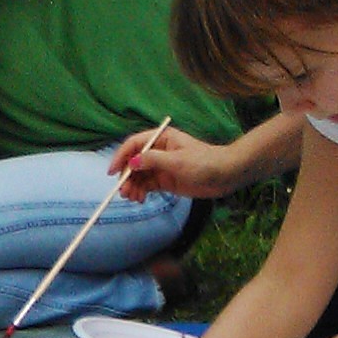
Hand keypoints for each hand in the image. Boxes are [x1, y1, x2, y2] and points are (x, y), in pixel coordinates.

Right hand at [116, 126, 241, 200]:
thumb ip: (153, 160)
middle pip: (133, 162)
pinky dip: (140, 192)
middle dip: (126, 177)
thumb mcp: (177, 161)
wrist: (224, 175)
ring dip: (132, 186)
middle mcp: (158, 151)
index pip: (134, 145)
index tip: (112, 173)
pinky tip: (140, 199)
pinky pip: (146, 185)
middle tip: (125, 192)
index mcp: (161, 138)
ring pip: (138, 175)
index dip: (121, 157)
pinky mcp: (165, 180)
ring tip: (133, 198)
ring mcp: (161, 166)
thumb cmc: (204, 162)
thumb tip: (132, 163)